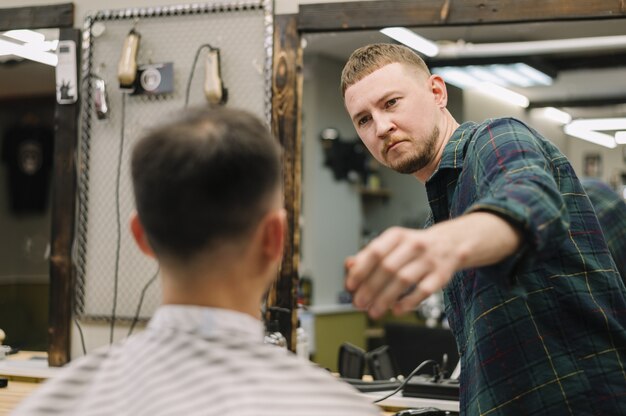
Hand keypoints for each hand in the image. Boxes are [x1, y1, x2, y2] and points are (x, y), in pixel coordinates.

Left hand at [345, 226, 460, 318]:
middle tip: (359, 303)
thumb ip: (370, 255)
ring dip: (386, 299)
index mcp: (397, 236)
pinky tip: (396, 310)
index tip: (350, 286)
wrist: (450, 243)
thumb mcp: (392, 244)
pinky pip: (423, 290)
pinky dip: (409, 302)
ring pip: (404, 280)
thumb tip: (349, 266)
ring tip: (374, 311)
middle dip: (370, 289)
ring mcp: (429, 260)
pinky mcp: (441, 275)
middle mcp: (413, 245)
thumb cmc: (415, 247)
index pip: (375, 252)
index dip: (360, 270)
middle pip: (388, 268)